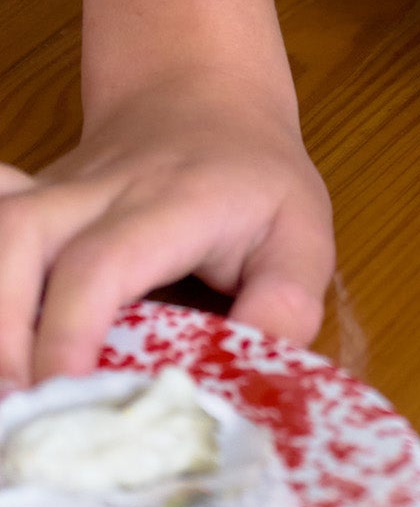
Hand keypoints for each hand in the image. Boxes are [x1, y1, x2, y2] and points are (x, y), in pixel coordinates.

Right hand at [0, 0, 334, 384]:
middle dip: (3, 327)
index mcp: (170, 203)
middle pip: (21, 237)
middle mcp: (97, 193)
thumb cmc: (255, 180)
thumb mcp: (303, 229)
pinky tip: (3, 325)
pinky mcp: (25, 209)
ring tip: (7, 388)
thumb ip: (288, 297)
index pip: (102, 263)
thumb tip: (255, 363)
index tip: (61, 395)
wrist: (204, 98)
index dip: (69, 332)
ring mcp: (52, 196)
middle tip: (17, 408)